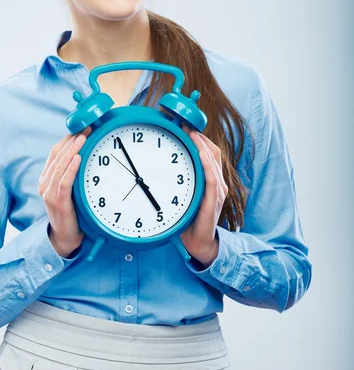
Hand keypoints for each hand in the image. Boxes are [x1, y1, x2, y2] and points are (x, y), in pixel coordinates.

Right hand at [38, 126, 91, 256]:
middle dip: (72, 140)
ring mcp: (49, 193)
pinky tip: (78, 158)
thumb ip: (72, 174)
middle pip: (57, 155)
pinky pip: (64, 182)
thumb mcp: (69, 190)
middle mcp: (45, 184)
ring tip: (83, 138)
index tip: (81, 127)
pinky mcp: (58, 202)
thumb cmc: (71, 212)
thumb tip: (85, 154)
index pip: (55, 152)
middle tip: (86, 128)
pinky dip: (71, 168)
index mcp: (47, 179)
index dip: (67, 138)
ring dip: (73, 149)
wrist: (65, 237)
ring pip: (60, 166)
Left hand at [179, 124, 227, 266]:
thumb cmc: (187, 220)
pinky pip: (213, 177)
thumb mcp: (181, 196)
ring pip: (214, 160)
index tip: (185, 126)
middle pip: (213, 151)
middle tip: (185, 126)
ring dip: (202, 145)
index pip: (209, 152)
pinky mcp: (215, 200)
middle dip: (200, 137)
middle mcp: (217, 183)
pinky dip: (207, 163)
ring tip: (191, 134)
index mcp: (210, 180)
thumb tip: (152, 170)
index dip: (199, 138)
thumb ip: (176, 182)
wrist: (197, 243)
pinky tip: (200, 153)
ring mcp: (218, 191)